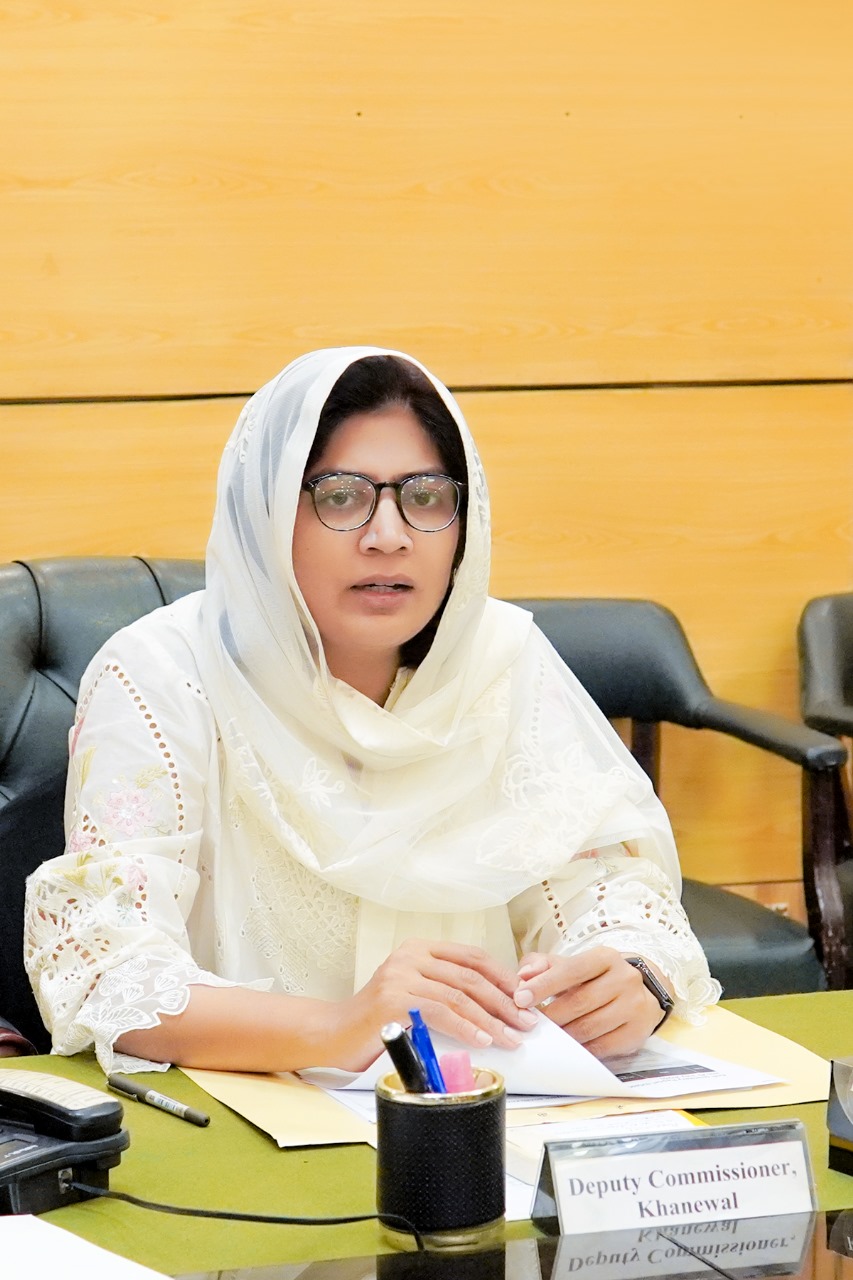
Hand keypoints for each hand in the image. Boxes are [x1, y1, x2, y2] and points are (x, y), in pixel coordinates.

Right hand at [341, 938, 539, 1069]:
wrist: (335, 1035)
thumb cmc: (380, 1021)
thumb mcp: (417, 995)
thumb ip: (447, 991)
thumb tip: (498, 1007)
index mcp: (420, 949)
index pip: (472, 957)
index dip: (503, 977)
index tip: (525, 999)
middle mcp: (410, 955)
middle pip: (470, 976)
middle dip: (504, 1001)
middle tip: (527, 1022)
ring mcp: (400, 974)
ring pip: (459, 995)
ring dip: (491, 1019)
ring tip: (511, 1037)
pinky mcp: (393, 998)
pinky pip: (440, 1012)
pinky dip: (466, 1027)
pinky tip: (483, 1040)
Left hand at [513, 947, 669, 1058]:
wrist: (639, 994)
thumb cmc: (596, 979)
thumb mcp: (573, 965)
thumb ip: (544, 965)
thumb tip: (523, 975)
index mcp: (606, 958)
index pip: (572, 970)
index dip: (544, 984)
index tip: (520, 998)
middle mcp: (624, 979)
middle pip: (580, 1001)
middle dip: (551, 1015)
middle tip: (528, 1023)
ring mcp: (634, 1007)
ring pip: (589, 1027)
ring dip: (562, 1034)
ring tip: (545, 1036)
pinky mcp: (637, 1033)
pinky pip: (602, 1047)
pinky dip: (580, 1049)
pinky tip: (566, 1048)